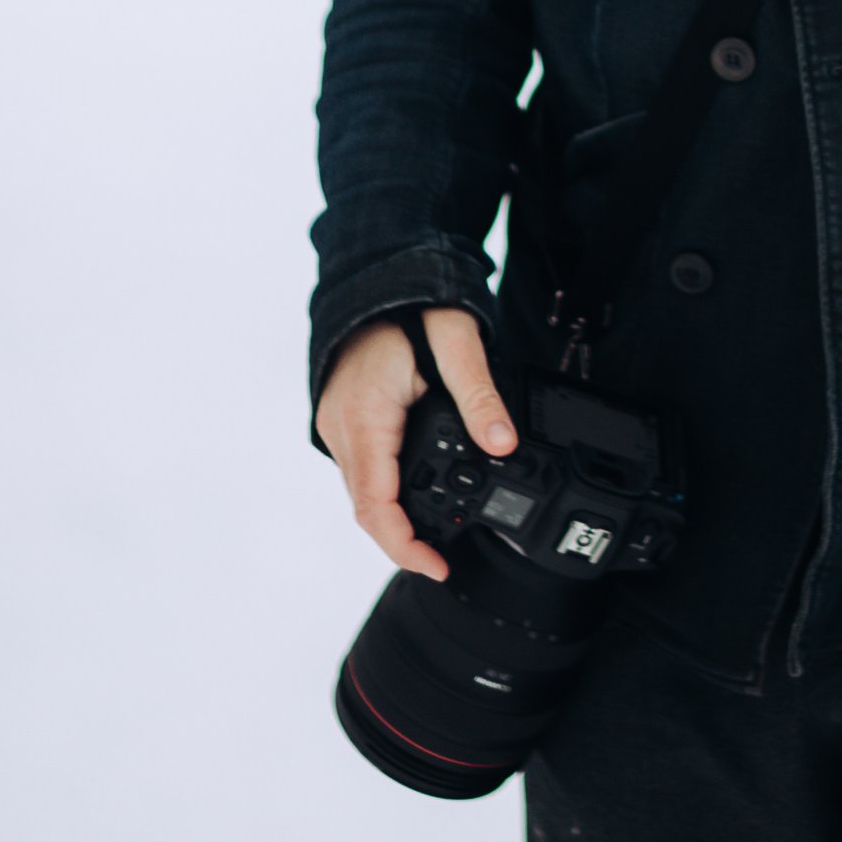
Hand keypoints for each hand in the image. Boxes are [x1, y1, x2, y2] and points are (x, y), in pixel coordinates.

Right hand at [317, 308, 518, 581]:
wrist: (381, 276)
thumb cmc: (414, 307)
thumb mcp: (457, 343)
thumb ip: (480, 396)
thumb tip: (503, 445)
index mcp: (366, 416)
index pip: (375, 504)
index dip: (402, 545)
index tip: (436, 566)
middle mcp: (343, 427)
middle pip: (365, 508)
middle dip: (402, 541)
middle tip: (445, 561)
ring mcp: (338, 425)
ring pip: (361, 493)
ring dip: (393, 521)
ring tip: (437, 539)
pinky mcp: (345, 422)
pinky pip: (361, 473)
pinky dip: (385, 495)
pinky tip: (415, 502)